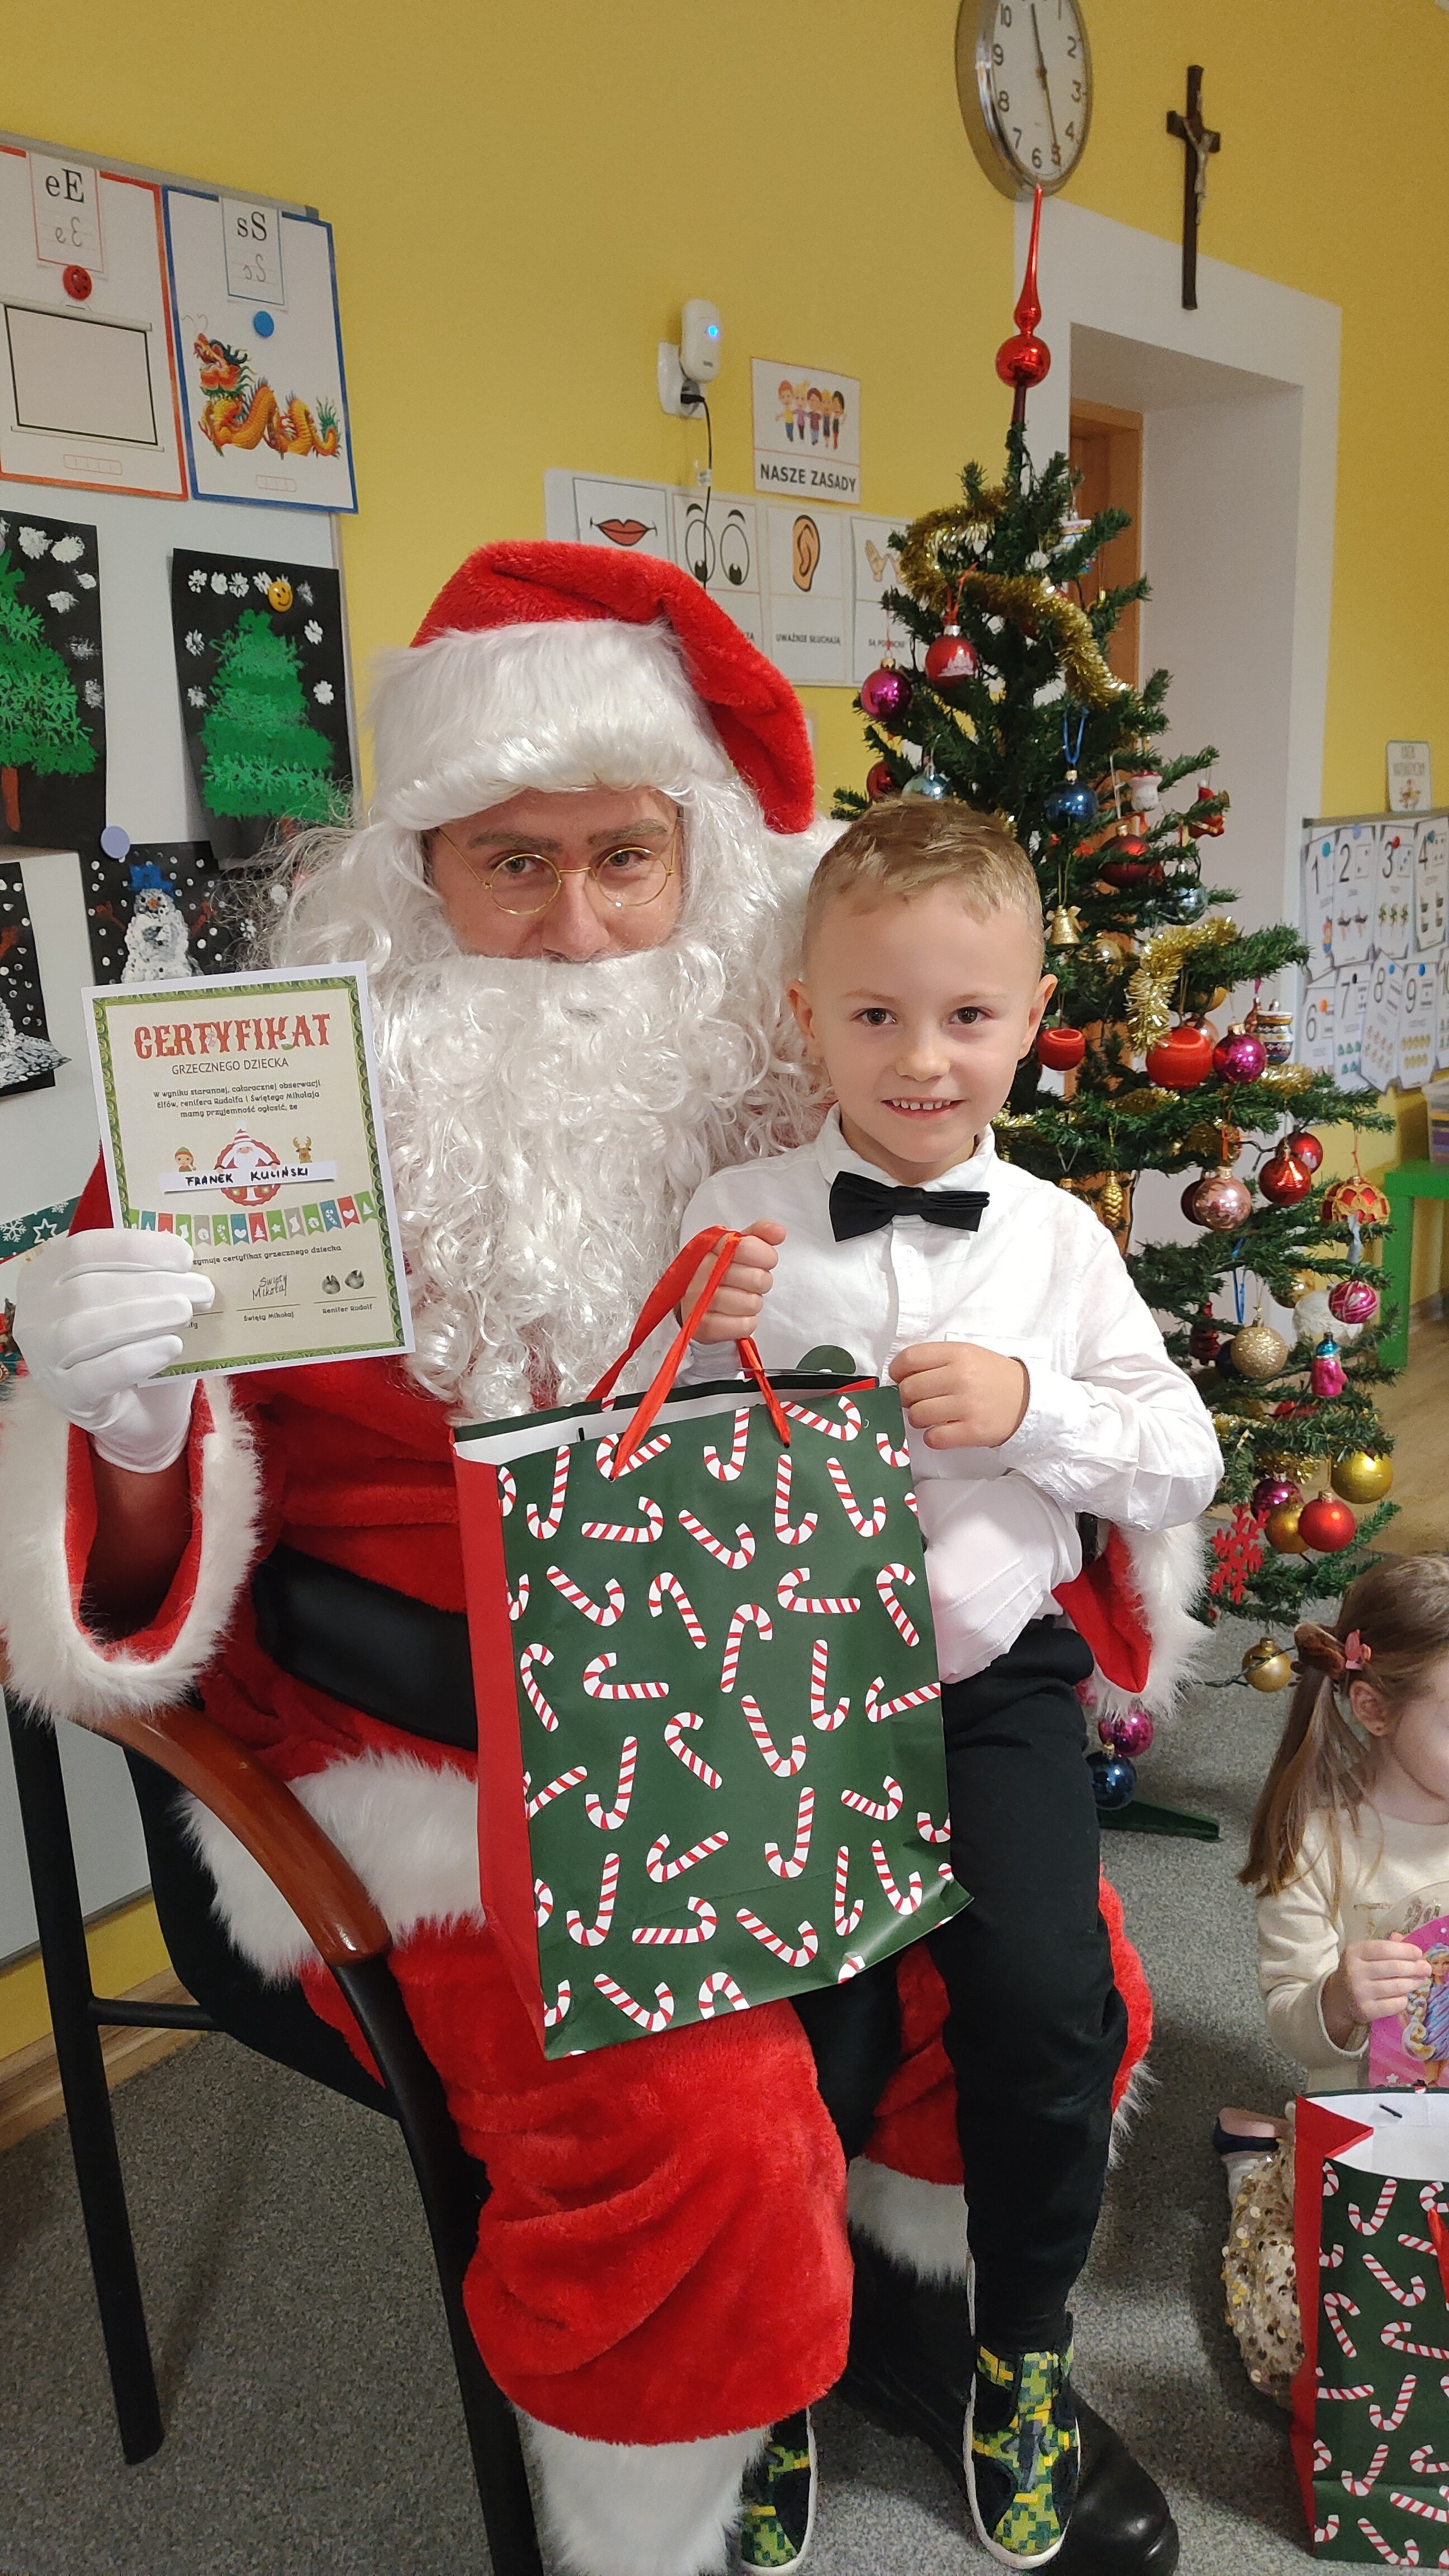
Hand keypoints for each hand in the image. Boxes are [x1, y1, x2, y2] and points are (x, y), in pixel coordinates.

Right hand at [12, 1229, 213, 1472]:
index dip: (134, 1247)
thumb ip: (153, 1275)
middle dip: (151, 1284)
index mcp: (47, 1275)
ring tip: (185, 1313)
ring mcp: (44, 1359)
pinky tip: (171, 1347)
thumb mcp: (142, 1299)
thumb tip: (184, 1253)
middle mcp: (35, 1314)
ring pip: (87, 1330)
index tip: (184, 1256)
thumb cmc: (136, 1340)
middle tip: (201, 1290)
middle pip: (87, 1289)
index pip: (83, 1250)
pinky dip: (136, 1358)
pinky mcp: (65, 1396)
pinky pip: (96, 1375)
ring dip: (144, 1317)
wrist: (139, 1408)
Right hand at [686, 1221, 784, 1344]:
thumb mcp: (737, 1250)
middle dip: (760, 1282)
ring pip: (753, 1303)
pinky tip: (736, 1315)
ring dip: (752, 1303)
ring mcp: (700, 1301)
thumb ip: (759, 1235)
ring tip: (740, 1299)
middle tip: (749, 1283)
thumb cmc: (719, 1277)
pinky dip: (746, 1322)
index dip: (764, 1255)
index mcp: (711, 1249)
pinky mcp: (704, 1327)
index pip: (747, 1247)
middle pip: (757, 1278)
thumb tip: (778, 1232)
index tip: (763, 1261)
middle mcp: (702, 1273)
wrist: (694, 1306)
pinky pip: (745, 1325)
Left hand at [890, 1341, 1029, 1448]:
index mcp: (958, 1354)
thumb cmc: (992, 1377)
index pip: (910, 1359)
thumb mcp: (968, 1355)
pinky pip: (934, 1438)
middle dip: (906, 1397)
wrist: (1029, 1400)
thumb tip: (900, 1375)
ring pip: (917, 1415)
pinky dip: (932, 1437)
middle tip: (916, 1400)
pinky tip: (941, 1430)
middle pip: (909, 1389)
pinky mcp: (973, 1431)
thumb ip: (936, 1360)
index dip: (897, 1370)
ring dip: (918, 1418)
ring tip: (931, 1416)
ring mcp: (967, 1405)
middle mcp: (961, 1377)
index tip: (899, 1378)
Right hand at [1321, 1938, 1426, 2045]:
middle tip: (1426, 1969)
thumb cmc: (1357, 1971)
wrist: (1338, 1998)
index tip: (1419, 1953)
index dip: (1405, 1950)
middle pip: (1393, 1968)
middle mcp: (1354, 1971)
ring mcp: (1359, 1992)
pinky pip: (1394, 2005)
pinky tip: (1404, 1996)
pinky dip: (1403, 2000)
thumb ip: (1383, 1946)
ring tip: (1420, 1981)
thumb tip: (1402, 1938)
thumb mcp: (1364, 1955)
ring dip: (1413, 1983)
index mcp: (1354, 1952)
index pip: (1384, 1948)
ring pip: (1397, 1987)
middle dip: (1415, 1968)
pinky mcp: (1366, 2011)